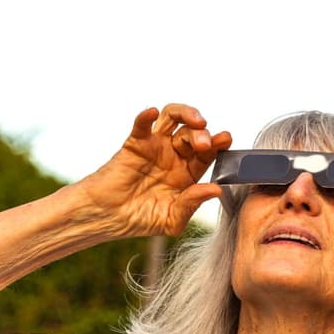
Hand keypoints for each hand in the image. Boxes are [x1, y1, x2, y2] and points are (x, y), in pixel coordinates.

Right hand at [76, 104, 232, 237]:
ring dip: (187, 115)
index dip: (219, 144)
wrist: (107, 220)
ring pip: (173, 118)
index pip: (210, 152)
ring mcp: (155, 147)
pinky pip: (141, 125)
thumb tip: (215, 190)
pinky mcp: (135, 144)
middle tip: (205, 144)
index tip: (226, 139)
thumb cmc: (140, 219)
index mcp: (189, 171)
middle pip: (194, 132)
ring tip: (196, 122)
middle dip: (203, 134)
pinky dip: (146, 116)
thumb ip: (192, 204)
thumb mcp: (172, 219)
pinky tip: (152, 113)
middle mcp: (174, 155)